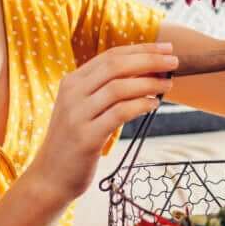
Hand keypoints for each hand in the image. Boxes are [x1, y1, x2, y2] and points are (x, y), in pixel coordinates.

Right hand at [26, 43, 176, 204]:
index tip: (166, 48)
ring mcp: (77, 115)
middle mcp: (72, 94)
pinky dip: (141, 105)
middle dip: (149, 60)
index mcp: (72, 82)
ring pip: (119, 87)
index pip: (110, 56)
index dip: (141, 49)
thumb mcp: (84, 109)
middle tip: (174, 61)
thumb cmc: (74, 142)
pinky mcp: (86, 137)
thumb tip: (146, 72)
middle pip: (116, 66)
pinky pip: (120, 113)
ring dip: (149, 82)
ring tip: (168, 84)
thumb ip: (106, 90)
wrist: (50, 177)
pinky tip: (153, 104)